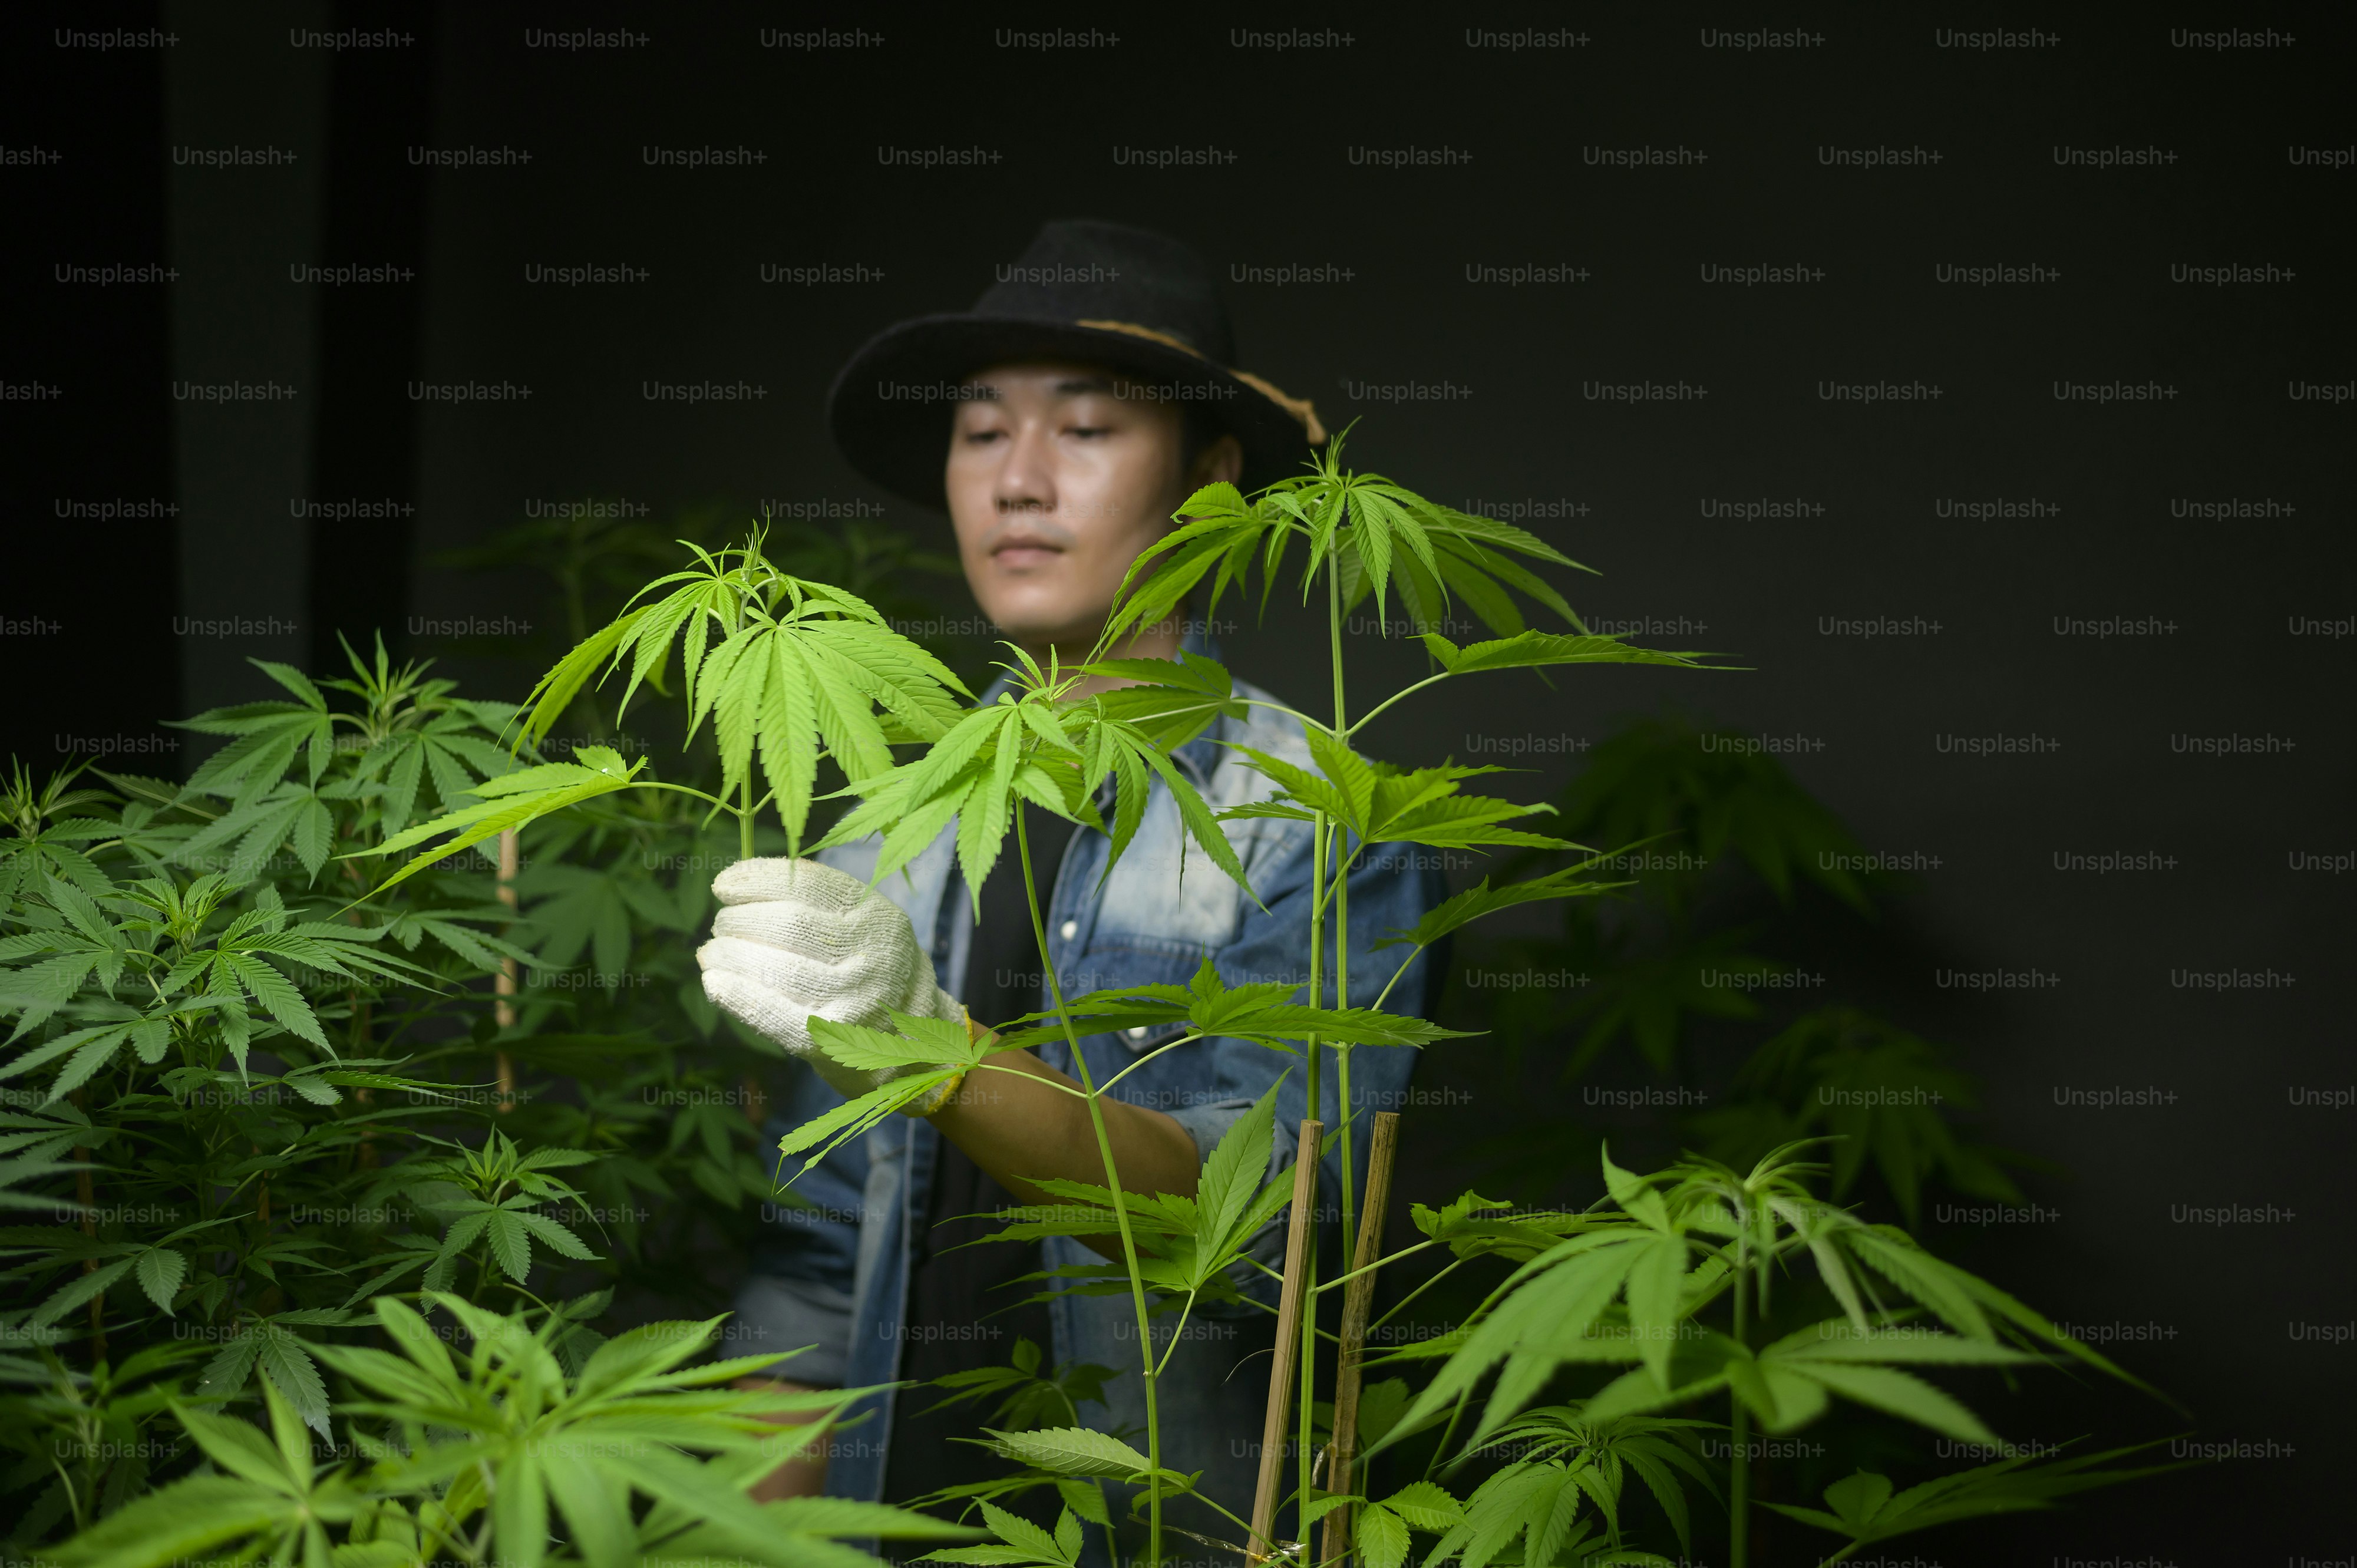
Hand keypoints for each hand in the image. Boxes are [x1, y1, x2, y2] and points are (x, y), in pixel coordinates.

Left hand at [697, 857, 964, 1100]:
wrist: (914, 1046)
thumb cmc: (869, 973)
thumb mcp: (862, 927)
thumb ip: (814, 903)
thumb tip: (735, 884)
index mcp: (876, 917)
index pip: (806, 884)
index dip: (756, 879)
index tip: (724, 886)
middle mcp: (871, 955)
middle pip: (785, 924)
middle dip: (738, 921)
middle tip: (722, 927)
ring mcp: (854, 999)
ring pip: (774, 967)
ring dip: (728, 956)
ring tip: (712, 954)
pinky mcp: (831, 1039)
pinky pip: (774, 1013)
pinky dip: (738, 994)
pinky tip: (715, 982)